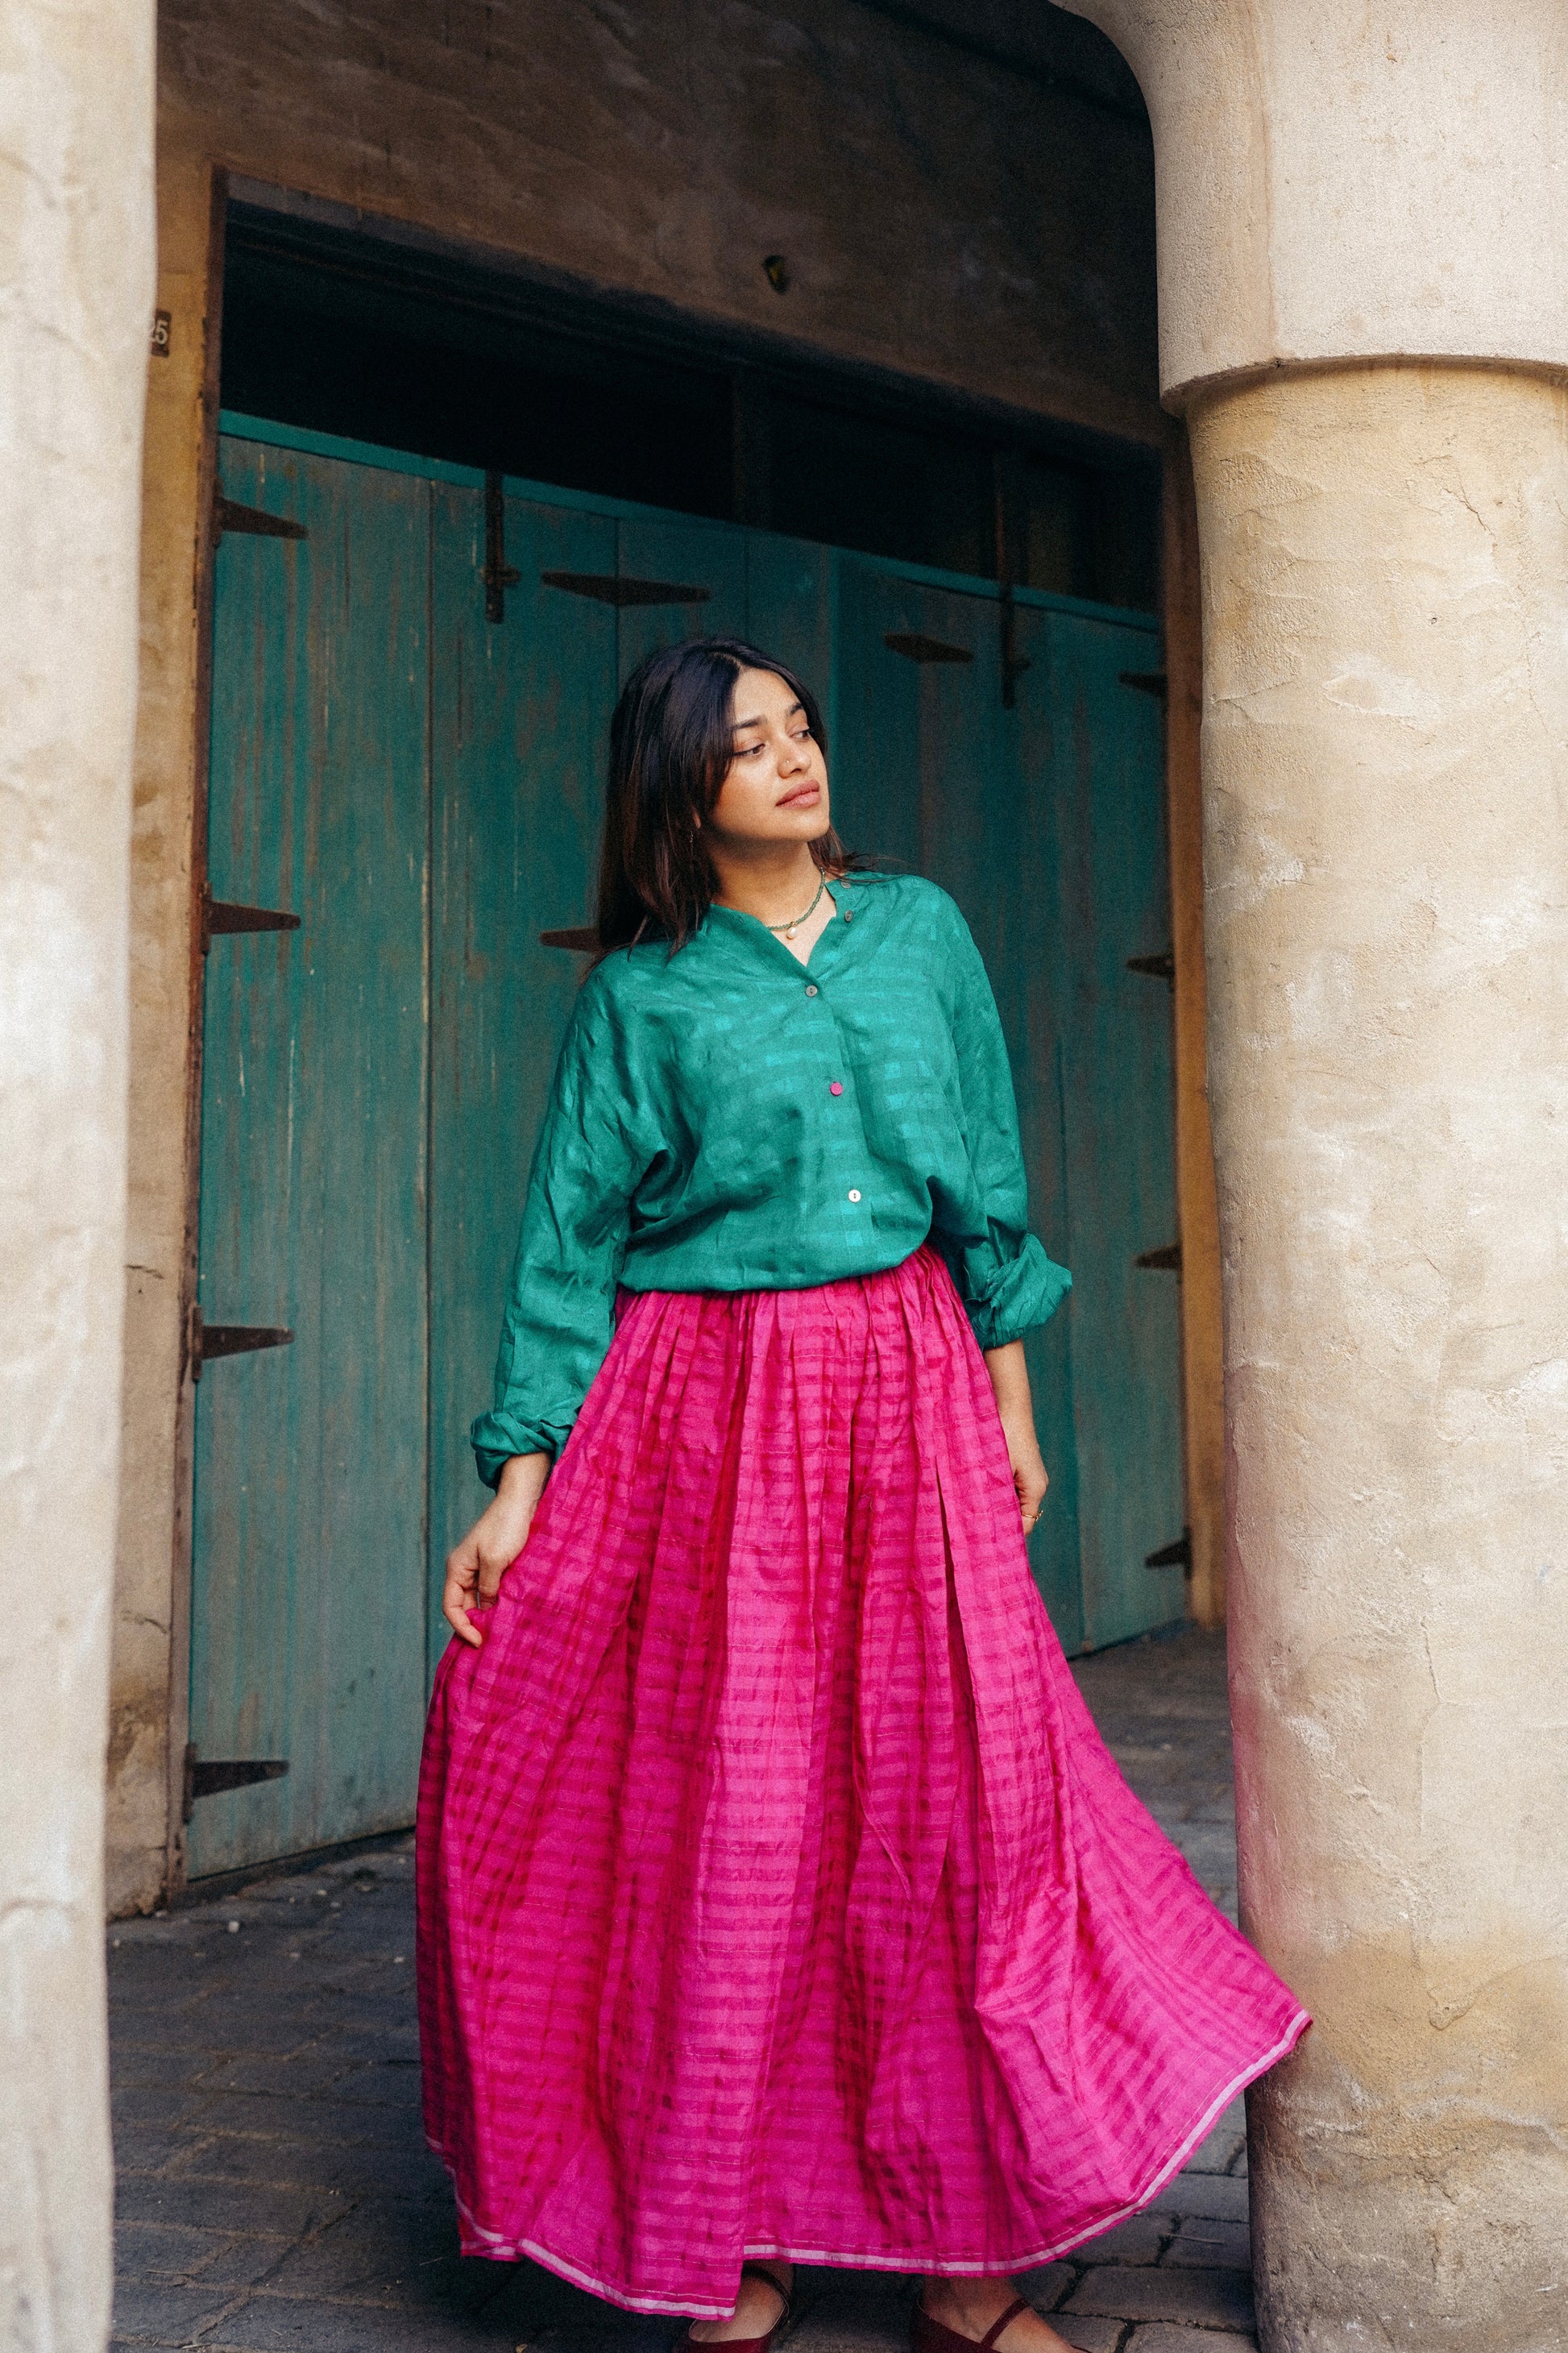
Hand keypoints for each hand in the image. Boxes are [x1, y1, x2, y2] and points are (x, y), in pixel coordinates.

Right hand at [442, 1452, 549, 1647]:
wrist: (521, 1502)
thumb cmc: (506, 1527)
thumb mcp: (495, 1561)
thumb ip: (489, 1589)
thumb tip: (487, 1613)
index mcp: (457, 1568)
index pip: (451, 1607)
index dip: (462, 1627)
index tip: (479, 1641)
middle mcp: (465, 1571)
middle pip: (464, 1607)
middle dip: (475, 1625)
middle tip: (491, 1643)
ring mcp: (480, 1568)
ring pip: (479, 1600)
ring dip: (488, 1615)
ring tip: (501, 1632)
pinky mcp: (495, 1566)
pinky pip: (492, 1591)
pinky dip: (498, 1603)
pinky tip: (509, 1613)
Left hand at [982, 1340, 1049, 1537]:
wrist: (1006, 1400)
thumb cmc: (1002, 1432)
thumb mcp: (994, 1468)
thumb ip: (991, 1496)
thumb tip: (979, 1524)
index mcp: (1034, 1488)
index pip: (1024, 1526)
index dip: (1004, 1536)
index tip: (979, 1543)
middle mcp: (1033, 1485)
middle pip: (1017, 1517)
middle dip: (995, 1524)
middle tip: (969, 1535)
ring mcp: (1025, 1476)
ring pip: (1008, 1503)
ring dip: (990, 1507)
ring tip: (967, 1517)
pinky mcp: (1014, 1467)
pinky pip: (1004, 1489)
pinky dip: (990, 1494)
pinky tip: (970, 1495)